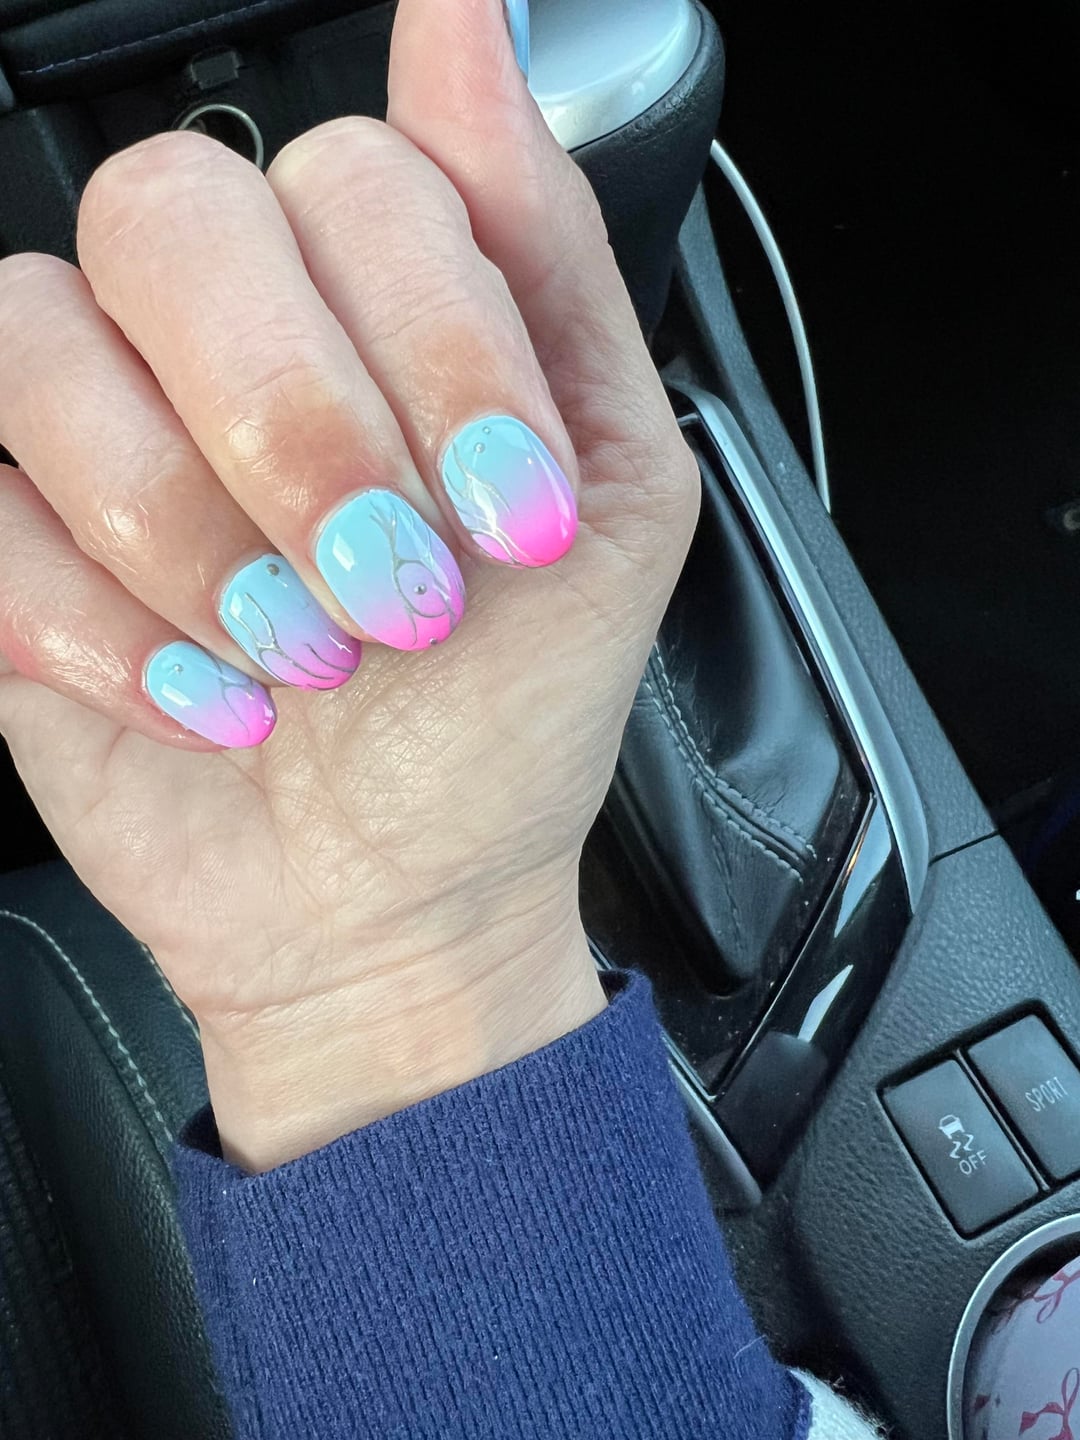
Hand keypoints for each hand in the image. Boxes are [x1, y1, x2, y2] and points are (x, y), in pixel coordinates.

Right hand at [0, 0, 697, 1169]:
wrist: (397, 894)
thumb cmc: (509, 708)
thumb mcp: (607, 498)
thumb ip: (545, 266)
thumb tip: (468, 19)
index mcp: (381, 293)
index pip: (362, 178)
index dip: (434, 338)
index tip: (511, 505)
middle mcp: (228, 327)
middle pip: (172, 215)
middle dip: (297, 428)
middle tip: (390, 587)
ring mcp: (95, 421)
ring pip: (46, 343)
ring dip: (194, 539)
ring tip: (302, 661)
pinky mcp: (2, 533)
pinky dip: (95, 624)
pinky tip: (202, 698)